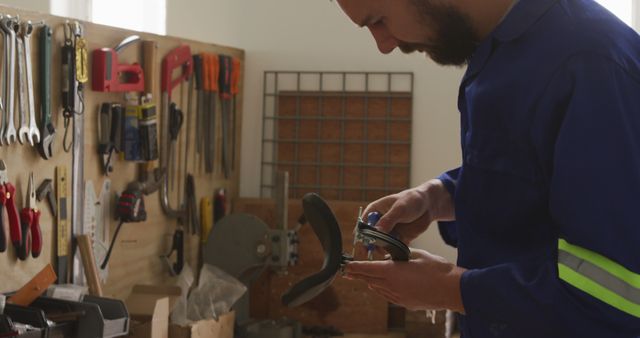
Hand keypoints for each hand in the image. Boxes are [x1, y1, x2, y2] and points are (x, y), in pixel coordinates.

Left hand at [343, 249, 465, 312]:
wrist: (452, 290)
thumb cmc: (438, 270)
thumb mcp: (418, 255)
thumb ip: (402, 254)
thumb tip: (394, 256)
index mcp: (393, 272)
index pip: (368, 268)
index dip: (355, 267)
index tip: (345, 266)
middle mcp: (392, 286)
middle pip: (370, 279)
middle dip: (359, 275)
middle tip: (349, 272)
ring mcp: (398, 297)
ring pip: (378, 288)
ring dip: (371, 281)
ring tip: (365, 276)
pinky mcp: (405, 303)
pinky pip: (388, 295)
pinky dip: (382, 288)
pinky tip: (382, 285)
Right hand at [363, 179, 454, 242]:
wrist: (428, 205)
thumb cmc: (411, 200)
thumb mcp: (399, 209)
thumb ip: (387, 220)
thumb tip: (376, 233)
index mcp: (374, 211)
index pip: (362, 225)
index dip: (361, 235)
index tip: (365, 244)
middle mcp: (379, 222)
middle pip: (370, 237)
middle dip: (371, 245)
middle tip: (375, 251)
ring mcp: (388, 231)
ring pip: (380, 244)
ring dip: (383, 249)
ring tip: (388, 250)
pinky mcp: (398, 239)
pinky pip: (392, 248)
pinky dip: (393, 251)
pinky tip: (397, 252)